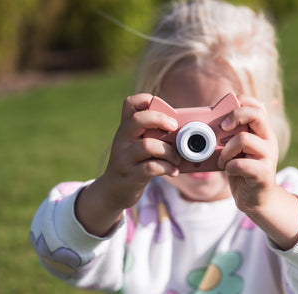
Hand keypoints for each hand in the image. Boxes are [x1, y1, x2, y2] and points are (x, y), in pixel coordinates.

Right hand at [75, 93, 180, 235]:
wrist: (113, 191)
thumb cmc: (134, 164)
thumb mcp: (138, 145)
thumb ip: (154, 135)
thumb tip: (184, 131)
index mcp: (126, 128)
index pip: (130, 103)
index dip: (146, 99)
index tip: (165, 109)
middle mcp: (122, 140)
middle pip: (138, 120)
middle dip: (161, 120)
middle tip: (174, 127)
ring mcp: (124, 158)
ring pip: (148, 146)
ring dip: (169, 151)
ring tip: (177, 158)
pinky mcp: (130, 176)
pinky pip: (152, 168)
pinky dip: (167, 168)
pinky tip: (173, 171)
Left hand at [217, 95, 297, 249]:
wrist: (255, 199)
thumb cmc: (242, 170)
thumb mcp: (236, 149)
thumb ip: (229, 135)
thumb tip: (206, 123)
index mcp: (262, 130)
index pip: (258, 105)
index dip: (242, 102)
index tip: (226, 114)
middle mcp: (269, 139)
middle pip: (256, 115)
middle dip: (235, 117)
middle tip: (222, 128)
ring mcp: (269, 156)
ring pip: (244, 139)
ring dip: (225, 150)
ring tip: (222, 160)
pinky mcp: (264, 173)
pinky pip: (240, 164)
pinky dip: (229, 166)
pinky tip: (228, 170)